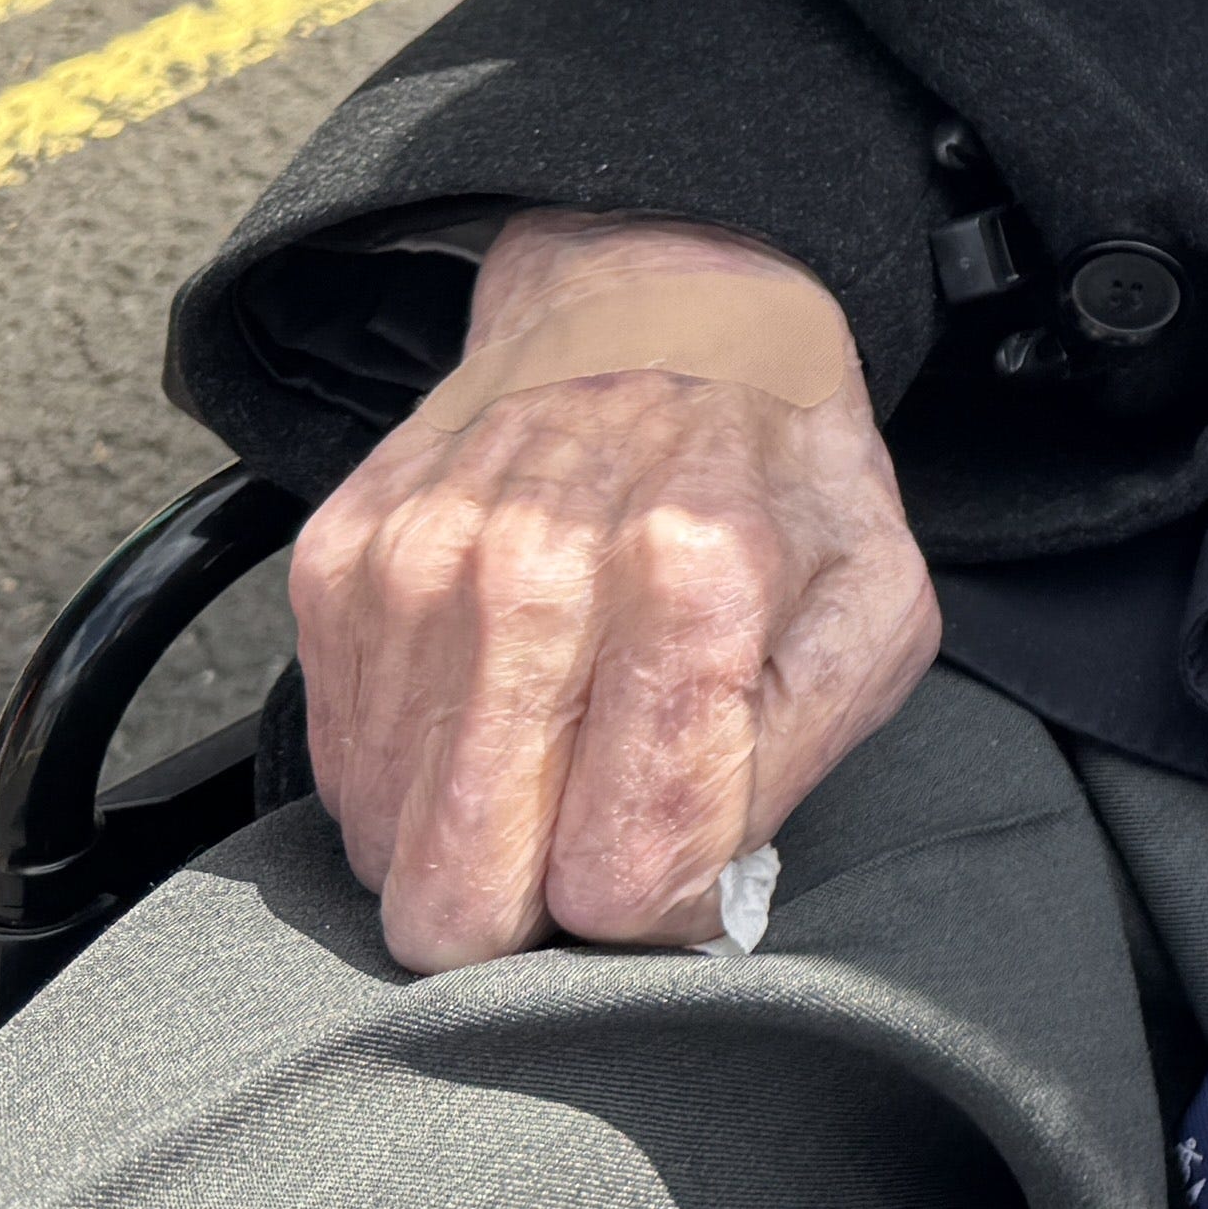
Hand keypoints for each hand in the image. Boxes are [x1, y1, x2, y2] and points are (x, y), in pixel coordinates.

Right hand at [289, 209, 939, 972]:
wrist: (663, 297)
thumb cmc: (779, 466)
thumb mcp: (873, 601)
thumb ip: (796, 762)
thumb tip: (690, 897)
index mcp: (688, 581)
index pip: (618, 879)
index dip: (658, 902)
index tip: (679, 846)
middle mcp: (528, 572)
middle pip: (460, 899)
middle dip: (530, 911)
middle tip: (592, 828)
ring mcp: (413, 567)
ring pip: (386, 851)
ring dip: (472, 831)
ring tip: (556, 735)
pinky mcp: (335, 567)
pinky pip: (343, 769)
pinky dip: (418, 765)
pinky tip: (495, 690)